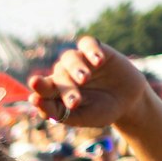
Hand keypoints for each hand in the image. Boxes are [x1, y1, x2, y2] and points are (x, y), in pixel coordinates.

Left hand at [27, 37, 158, 129]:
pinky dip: (92, 50)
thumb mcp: (83, 117)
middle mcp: (64, 74)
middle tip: (75, 103)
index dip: (40, 94)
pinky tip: (99, 61)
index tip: (35, 99)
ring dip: (76, 68)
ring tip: (85, 78)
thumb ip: (60, 112)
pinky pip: (88, 44)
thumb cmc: (102, 111)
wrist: (129, 101)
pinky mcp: (95, 49)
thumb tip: (33, 100)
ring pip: (69, 57)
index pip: (43, 91)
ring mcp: (79, 60)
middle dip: (66, 90)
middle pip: (58, 77)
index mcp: (56, 92)